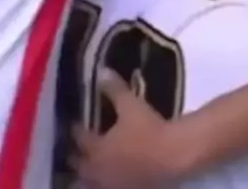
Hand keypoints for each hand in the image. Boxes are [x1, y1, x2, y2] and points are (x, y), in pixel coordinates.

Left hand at [73, 70, 189, 188]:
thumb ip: (114, 88)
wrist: (175, 156)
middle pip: (80, 166)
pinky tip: (111, 177)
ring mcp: (114, 185)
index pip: (79, 138)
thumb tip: (101, 71)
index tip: (72, 123)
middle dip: (74, 157)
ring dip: (87, 174)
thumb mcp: (130, 104)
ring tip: (88, 167)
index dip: (75, 130)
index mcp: (97, 149)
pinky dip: (105, 182)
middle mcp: (100, 171)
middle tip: (73, 148)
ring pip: (92, 183)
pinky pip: (110, 188)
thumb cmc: (149, 128)